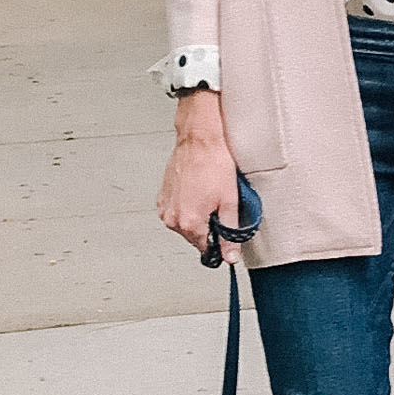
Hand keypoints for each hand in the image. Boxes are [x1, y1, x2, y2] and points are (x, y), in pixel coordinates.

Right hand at [157, 91, 242, 262]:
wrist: (199, 139)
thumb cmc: (213, 163)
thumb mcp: (229, 202)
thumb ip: (230, 233)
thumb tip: (231, 255)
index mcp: (189, 223)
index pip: (206, 248)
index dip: (219, 238)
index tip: (224, 224)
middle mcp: (172, 218)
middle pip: (194, 237)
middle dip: (207, 225)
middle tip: (217, 203)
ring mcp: (165, 207)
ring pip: (185, 224)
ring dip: (196, 215)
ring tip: (205, 194)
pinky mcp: (162, 196)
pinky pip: (176, 211)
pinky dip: (187, 205)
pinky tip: (196, 190)